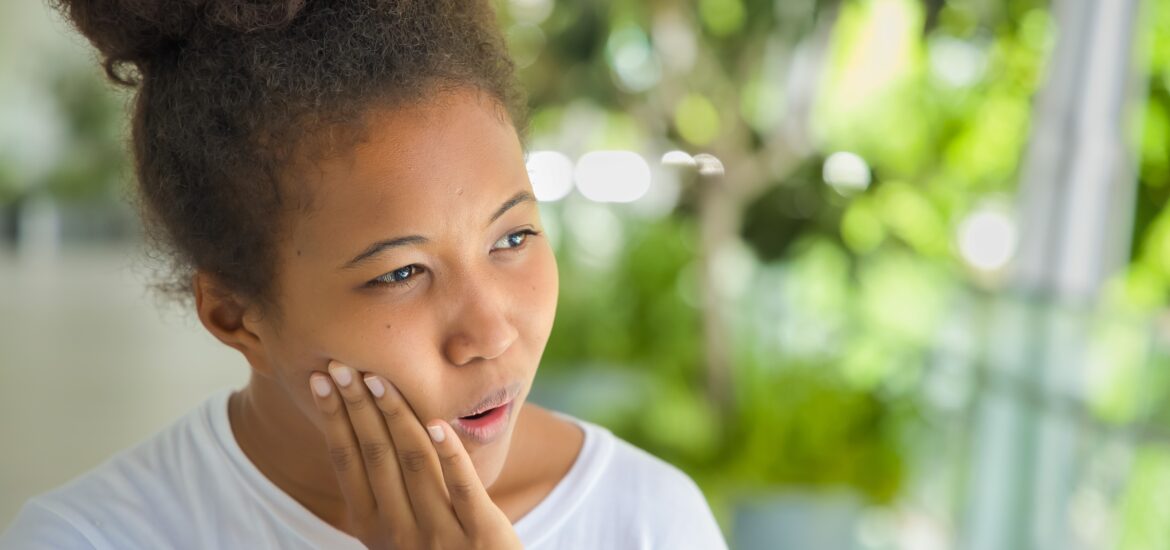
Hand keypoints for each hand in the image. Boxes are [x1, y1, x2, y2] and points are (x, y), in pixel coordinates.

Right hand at [308, 361, 522, 549]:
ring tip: (379, 377)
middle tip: (342, 363)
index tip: (320, 379)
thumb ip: (382, 492)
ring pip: (413, 461)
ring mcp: (439, 533)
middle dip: (356, 405)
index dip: (333, 418)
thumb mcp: (396, 531)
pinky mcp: (481, 534)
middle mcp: (398, 530)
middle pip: (374, 453)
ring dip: (394, 414)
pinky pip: (462, 487)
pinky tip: (437, 423)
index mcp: (371, 526)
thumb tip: (359, 432)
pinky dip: (449, 452)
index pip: (346, 462)